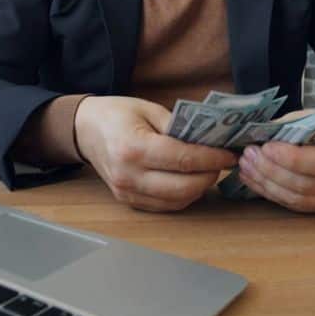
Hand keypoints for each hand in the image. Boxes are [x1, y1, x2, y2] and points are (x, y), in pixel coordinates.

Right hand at [73, 96, 238, 211]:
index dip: (212, 159)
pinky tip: (190, 179)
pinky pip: (165, 206)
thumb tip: (210, 140)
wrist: (85, 130)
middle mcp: (129, 175)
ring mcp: (127, 192)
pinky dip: (184, 195)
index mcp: (133, 148)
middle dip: (209, 176)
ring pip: (177, 201)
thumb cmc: (117, 114)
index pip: (183, 160)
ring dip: (199, 188)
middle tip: (221, 162)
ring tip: (207, 169)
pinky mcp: (128, 201)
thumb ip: (178, 126)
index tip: (229, 154)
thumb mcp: (149, 109)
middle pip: (184, 187)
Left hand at [235, 111, 314, 212]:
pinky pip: (295, 205)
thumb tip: (254, 134)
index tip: (265, 147)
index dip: (290, 158)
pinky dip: (271, 194)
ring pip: (298, 199)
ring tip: (247, 168)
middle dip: (272, 171)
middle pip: (306, 184)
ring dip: (267, 184)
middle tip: (249, 157)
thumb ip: (287, 127)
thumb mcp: (310, 118)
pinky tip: (254, 181)